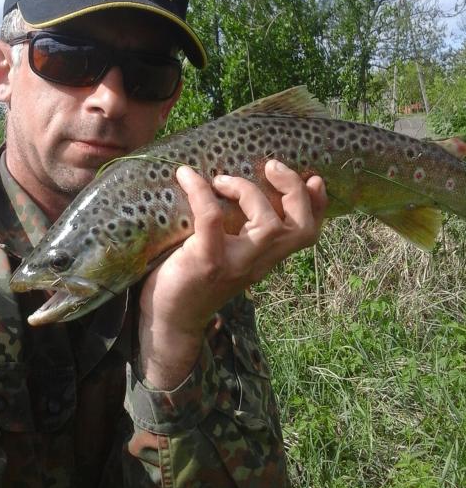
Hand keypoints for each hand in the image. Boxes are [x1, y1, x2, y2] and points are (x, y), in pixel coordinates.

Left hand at [137, 160, 326, 388]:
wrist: (169, 321)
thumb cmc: (191, 281)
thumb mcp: (226, 256)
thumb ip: (240, 234)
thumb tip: (238, 191)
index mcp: (265, 259)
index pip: (306, 235)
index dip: (318, 205)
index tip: (313, 179)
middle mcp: (257, 263)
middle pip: (299, 229)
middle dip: (294, 191)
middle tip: (271, 166)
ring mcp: (235, 264)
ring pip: (268, 226)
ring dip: (248, 191)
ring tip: (221, 180)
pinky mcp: (207, 262)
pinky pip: (212, 219)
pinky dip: (201, 192)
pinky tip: (186, 176)